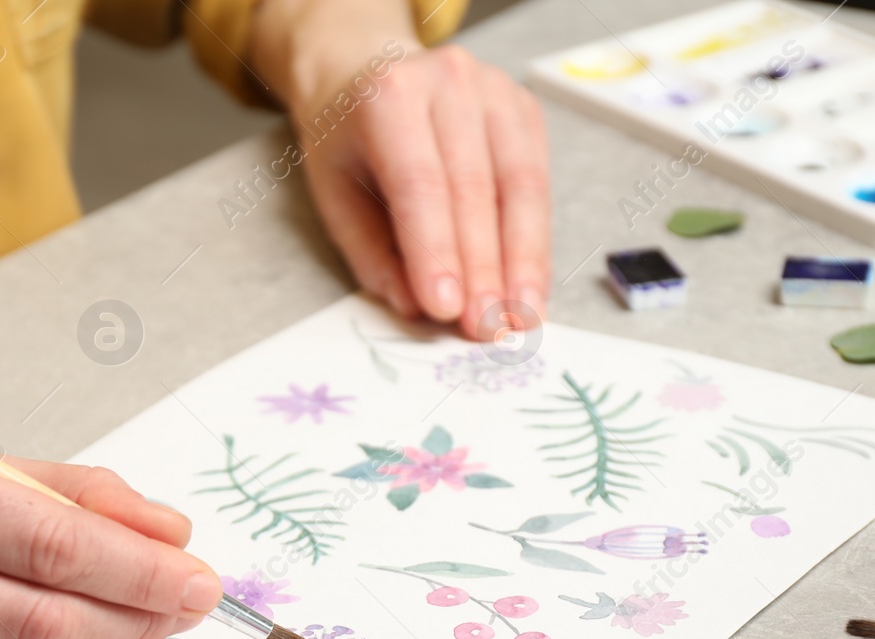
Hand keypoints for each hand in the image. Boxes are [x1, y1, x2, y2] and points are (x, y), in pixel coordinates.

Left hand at [252, 0, 550, 340]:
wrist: (364, 73)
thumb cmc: (347, 142)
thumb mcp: (336, 197)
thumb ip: (373, 255)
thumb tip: (417, 309)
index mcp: (389, 97)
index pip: (419, 183)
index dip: (436, 250)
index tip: (447, 310)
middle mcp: (448, 82)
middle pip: (476, 188)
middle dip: (484, 269)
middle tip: (487, 329)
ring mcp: (495, 91)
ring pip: (520, 186)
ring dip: (522, 261)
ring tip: (519, 318)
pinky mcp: (525, 110)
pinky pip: (538, 184)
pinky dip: (535, 242)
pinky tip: (530, 287)